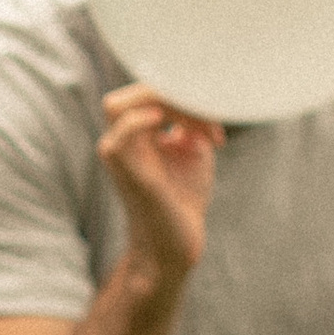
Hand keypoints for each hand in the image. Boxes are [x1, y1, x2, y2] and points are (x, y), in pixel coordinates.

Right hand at [97, 84, 224, 292]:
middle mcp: (120, 139)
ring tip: (199, 132)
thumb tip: (193, 100)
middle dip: (174, 96)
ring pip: (118, 105)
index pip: (148, 90)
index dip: (183, 96)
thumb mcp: (195, 149)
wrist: (177, 244)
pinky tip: (173, 132)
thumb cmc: (184, 199)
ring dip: (167, 108)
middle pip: (132, 92)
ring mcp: (118, 155)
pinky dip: (142, 123)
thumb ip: (192, 120)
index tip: (215, 124)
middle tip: (208, 123)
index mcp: (136, 131)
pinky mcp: (127, 173)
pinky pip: (119, 136)